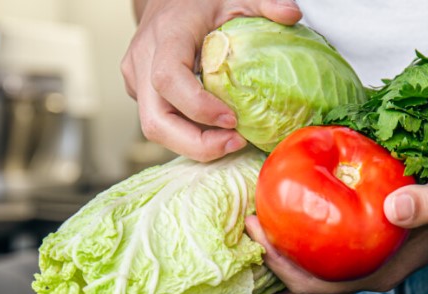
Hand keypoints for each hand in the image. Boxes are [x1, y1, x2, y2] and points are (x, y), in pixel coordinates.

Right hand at [123, 0, 301, 160]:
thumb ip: (265, 3)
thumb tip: (292, 15)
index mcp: (167, 35)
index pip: (168, 79)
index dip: (198, 107)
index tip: (232, 120)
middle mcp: (143, 60)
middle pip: (155, 120)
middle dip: (195, 143)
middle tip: (235, 144)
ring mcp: (136, 79)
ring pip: (154, 128)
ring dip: (193, 145)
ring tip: (231, 142)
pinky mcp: (139, 92)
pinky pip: (160, 122)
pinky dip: (187, 134)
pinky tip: (216, 132)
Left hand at [247, 179, 427, 293]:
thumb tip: (397, 210)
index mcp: (380, 272)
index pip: (318, 286)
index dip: (282, 268)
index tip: (256, 232)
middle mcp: (369, 278)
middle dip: (269, 282)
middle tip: (241, 244)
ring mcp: (367, 271)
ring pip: (314, 288)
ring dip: (279, 276)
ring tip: (247, 259)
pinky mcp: (366, 257)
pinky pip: (324, 267)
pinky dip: (298, 259)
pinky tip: (280, 241)